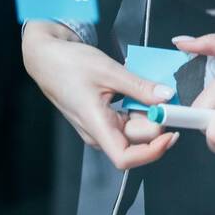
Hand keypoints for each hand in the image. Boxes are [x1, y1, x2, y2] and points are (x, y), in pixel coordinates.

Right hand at [21, 21, 179, 169]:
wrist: (45, 56)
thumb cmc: (68, 63)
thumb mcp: (108, 70)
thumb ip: (139, 86)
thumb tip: (166, 97)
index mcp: (96, 126)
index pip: (126, 158)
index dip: (152, 152)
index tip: (169, 132)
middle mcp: (97, 133)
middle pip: (135, 140)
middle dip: (154, 121)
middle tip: (168, 98)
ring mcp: (99, 126)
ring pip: (132, 129)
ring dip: (147, 113)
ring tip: (152, 89)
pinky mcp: (101, 118)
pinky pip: (125, 120)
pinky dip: (137, 108)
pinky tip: (139, 91)